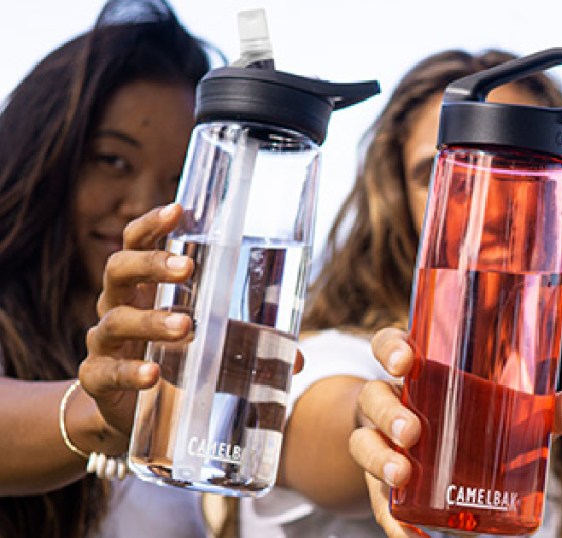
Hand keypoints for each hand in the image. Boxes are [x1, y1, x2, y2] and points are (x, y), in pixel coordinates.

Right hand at [79, 204, 306, 435]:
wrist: (131, 414)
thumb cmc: (176, 362)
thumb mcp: (215, 345)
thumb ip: (252, 345)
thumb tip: (298, 359)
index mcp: (144, 287)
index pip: (138, 243)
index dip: (153, 224)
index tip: (178, 210)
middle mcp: (117, 306)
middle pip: (118, 270)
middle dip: (151, 264)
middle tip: (187, 267)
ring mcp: (104, 343)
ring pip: (116, 321)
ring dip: (152, 321)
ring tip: (185, 327)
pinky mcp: (97, 380)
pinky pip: (105, 372)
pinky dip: (129, 372)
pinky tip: (152, 374)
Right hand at [349, 327, 561, 536]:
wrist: (433, 452)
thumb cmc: (472, 415)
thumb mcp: (503, 406)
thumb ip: (539, 408)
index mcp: (417, 372)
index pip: (389, 346)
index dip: (392, 349)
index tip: (407, 361)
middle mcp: (391, 402)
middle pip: (374, 397)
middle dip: (389, 413)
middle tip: (412, 431)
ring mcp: (382, 443)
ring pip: (364, 443)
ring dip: (380, 459)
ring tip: (403, 474)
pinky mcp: (383, 483)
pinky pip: (380, 500)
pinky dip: (392, 519)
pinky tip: (411, 535)